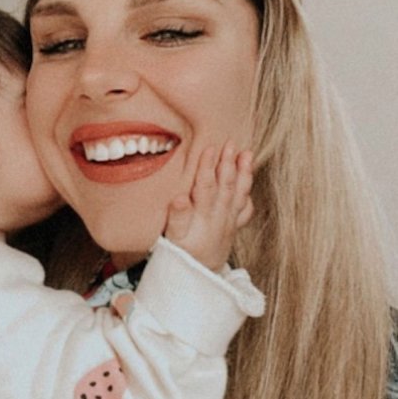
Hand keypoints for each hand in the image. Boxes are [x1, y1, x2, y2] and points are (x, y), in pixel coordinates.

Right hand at [164, 141, 253, 270]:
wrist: (198, 278)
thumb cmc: (181, 254)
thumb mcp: (173, 238)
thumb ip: (177, 217)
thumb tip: (179, 197)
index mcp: (203, 216)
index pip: (206, 186)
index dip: (208, 167)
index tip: (211, 148)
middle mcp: (220, 216)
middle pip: (226, 185)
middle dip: (228, 163)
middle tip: (231, 143)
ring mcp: (229, 222)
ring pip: (239, 194)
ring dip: (243, 173)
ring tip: (247, 154)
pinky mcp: (233, 228)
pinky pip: (245, 210)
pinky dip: (248, 195)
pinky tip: (248, 184)